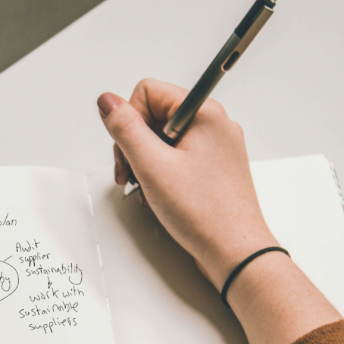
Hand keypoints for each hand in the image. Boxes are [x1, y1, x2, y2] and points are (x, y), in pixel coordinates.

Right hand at [98, 79, 277, 286]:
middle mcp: (213, 124)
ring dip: (146, 161)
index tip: (130, 150)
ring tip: (147, 188)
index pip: (148, 91)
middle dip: (135, 144)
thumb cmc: (205, 213)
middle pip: (154, 115)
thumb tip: (108, 101)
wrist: (236, 252)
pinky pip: (178, 157)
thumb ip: (125, 129)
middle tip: (133, 174)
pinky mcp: (213, 167)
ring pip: (164, 139)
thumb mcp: (152, 166)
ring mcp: (215, 147)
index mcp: (204, 113)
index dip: (130, 120)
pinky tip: (160, 194)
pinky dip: (162, 173)